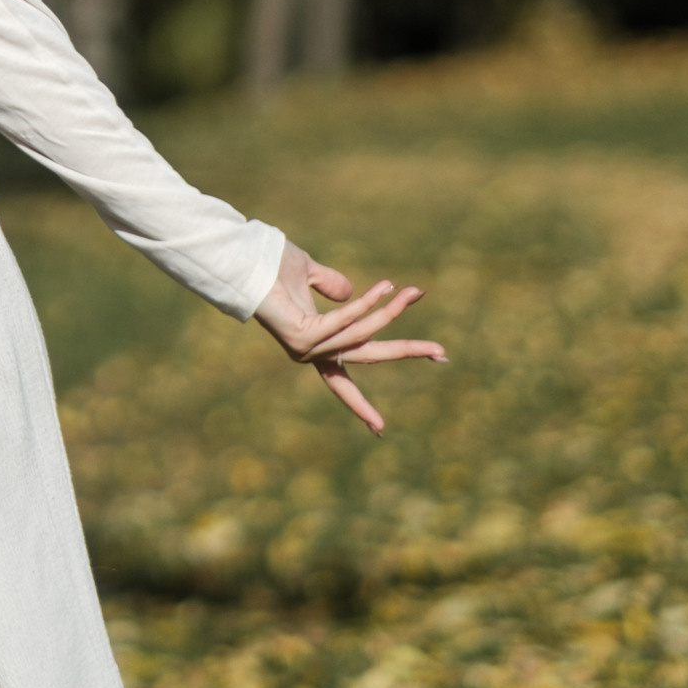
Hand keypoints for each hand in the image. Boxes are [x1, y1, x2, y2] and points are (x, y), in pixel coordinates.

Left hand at [253, 239, 445, 435]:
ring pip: (363, 334)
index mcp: (314, 345)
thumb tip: (353, 291)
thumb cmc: (270, 264)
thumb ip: (331, 285)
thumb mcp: (309, 273)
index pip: (341, 380)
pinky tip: (386, 286)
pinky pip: (347, 320)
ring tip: (415, 291)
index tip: (379, 430)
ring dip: (391, 311)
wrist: (244, 257)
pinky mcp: (305, 336)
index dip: (359, 404)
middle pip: (368, 357)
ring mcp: (307, 347)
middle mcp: (311, 352)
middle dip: (407, 353)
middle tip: (443, 353)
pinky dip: (369, 303)